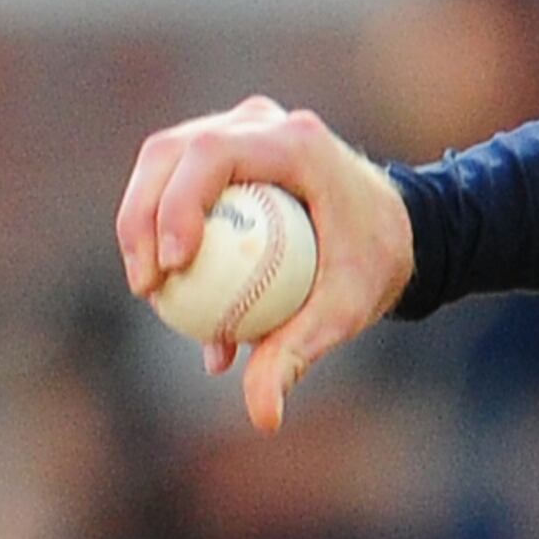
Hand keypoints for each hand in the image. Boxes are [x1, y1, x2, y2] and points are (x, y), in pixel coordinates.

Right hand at [116, 98, 415, 433]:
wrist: (397, 228)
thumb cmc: (376, 262)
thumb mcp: (346, 310)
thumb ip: (299, 354)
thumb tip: (264, 417)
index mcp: (296, 143)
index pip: (212, 155)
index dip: (175, 205)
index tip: (171, 268)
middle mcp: (264, 122)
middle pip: (172, 154)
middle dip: (141, 219)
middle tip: (148, 288)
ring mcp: (243, 127)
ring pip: (163, 163)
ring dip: (141, 222)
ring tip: (153, 290)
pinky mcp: (228, 146)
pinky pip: (176, 180)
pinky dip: (162, 225)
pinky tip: (166, 284)